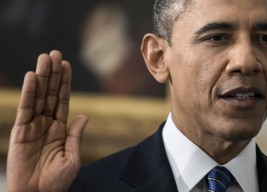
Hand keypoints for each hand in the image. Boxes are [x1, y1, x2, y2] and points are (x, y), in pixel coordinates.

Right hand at [6, 50, 88, 191]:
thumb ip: (75, 135)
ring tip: (45, 58)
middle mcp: (47, 123)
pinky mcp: (21, 131)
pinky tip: (32, 77)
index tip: (66, 65)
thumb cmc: (56, 182)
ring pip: (38, 96)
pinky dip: (29, 92)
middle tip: (54, 53)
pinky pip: (25, 109)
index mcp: (60, 128)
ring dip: (42, 77)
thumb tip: (84, 116)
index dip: (64, 83)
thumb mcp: (71, 157)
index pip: (62, 100)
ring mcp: (33, 126)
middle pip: (50, 93)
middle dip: (53, 74)